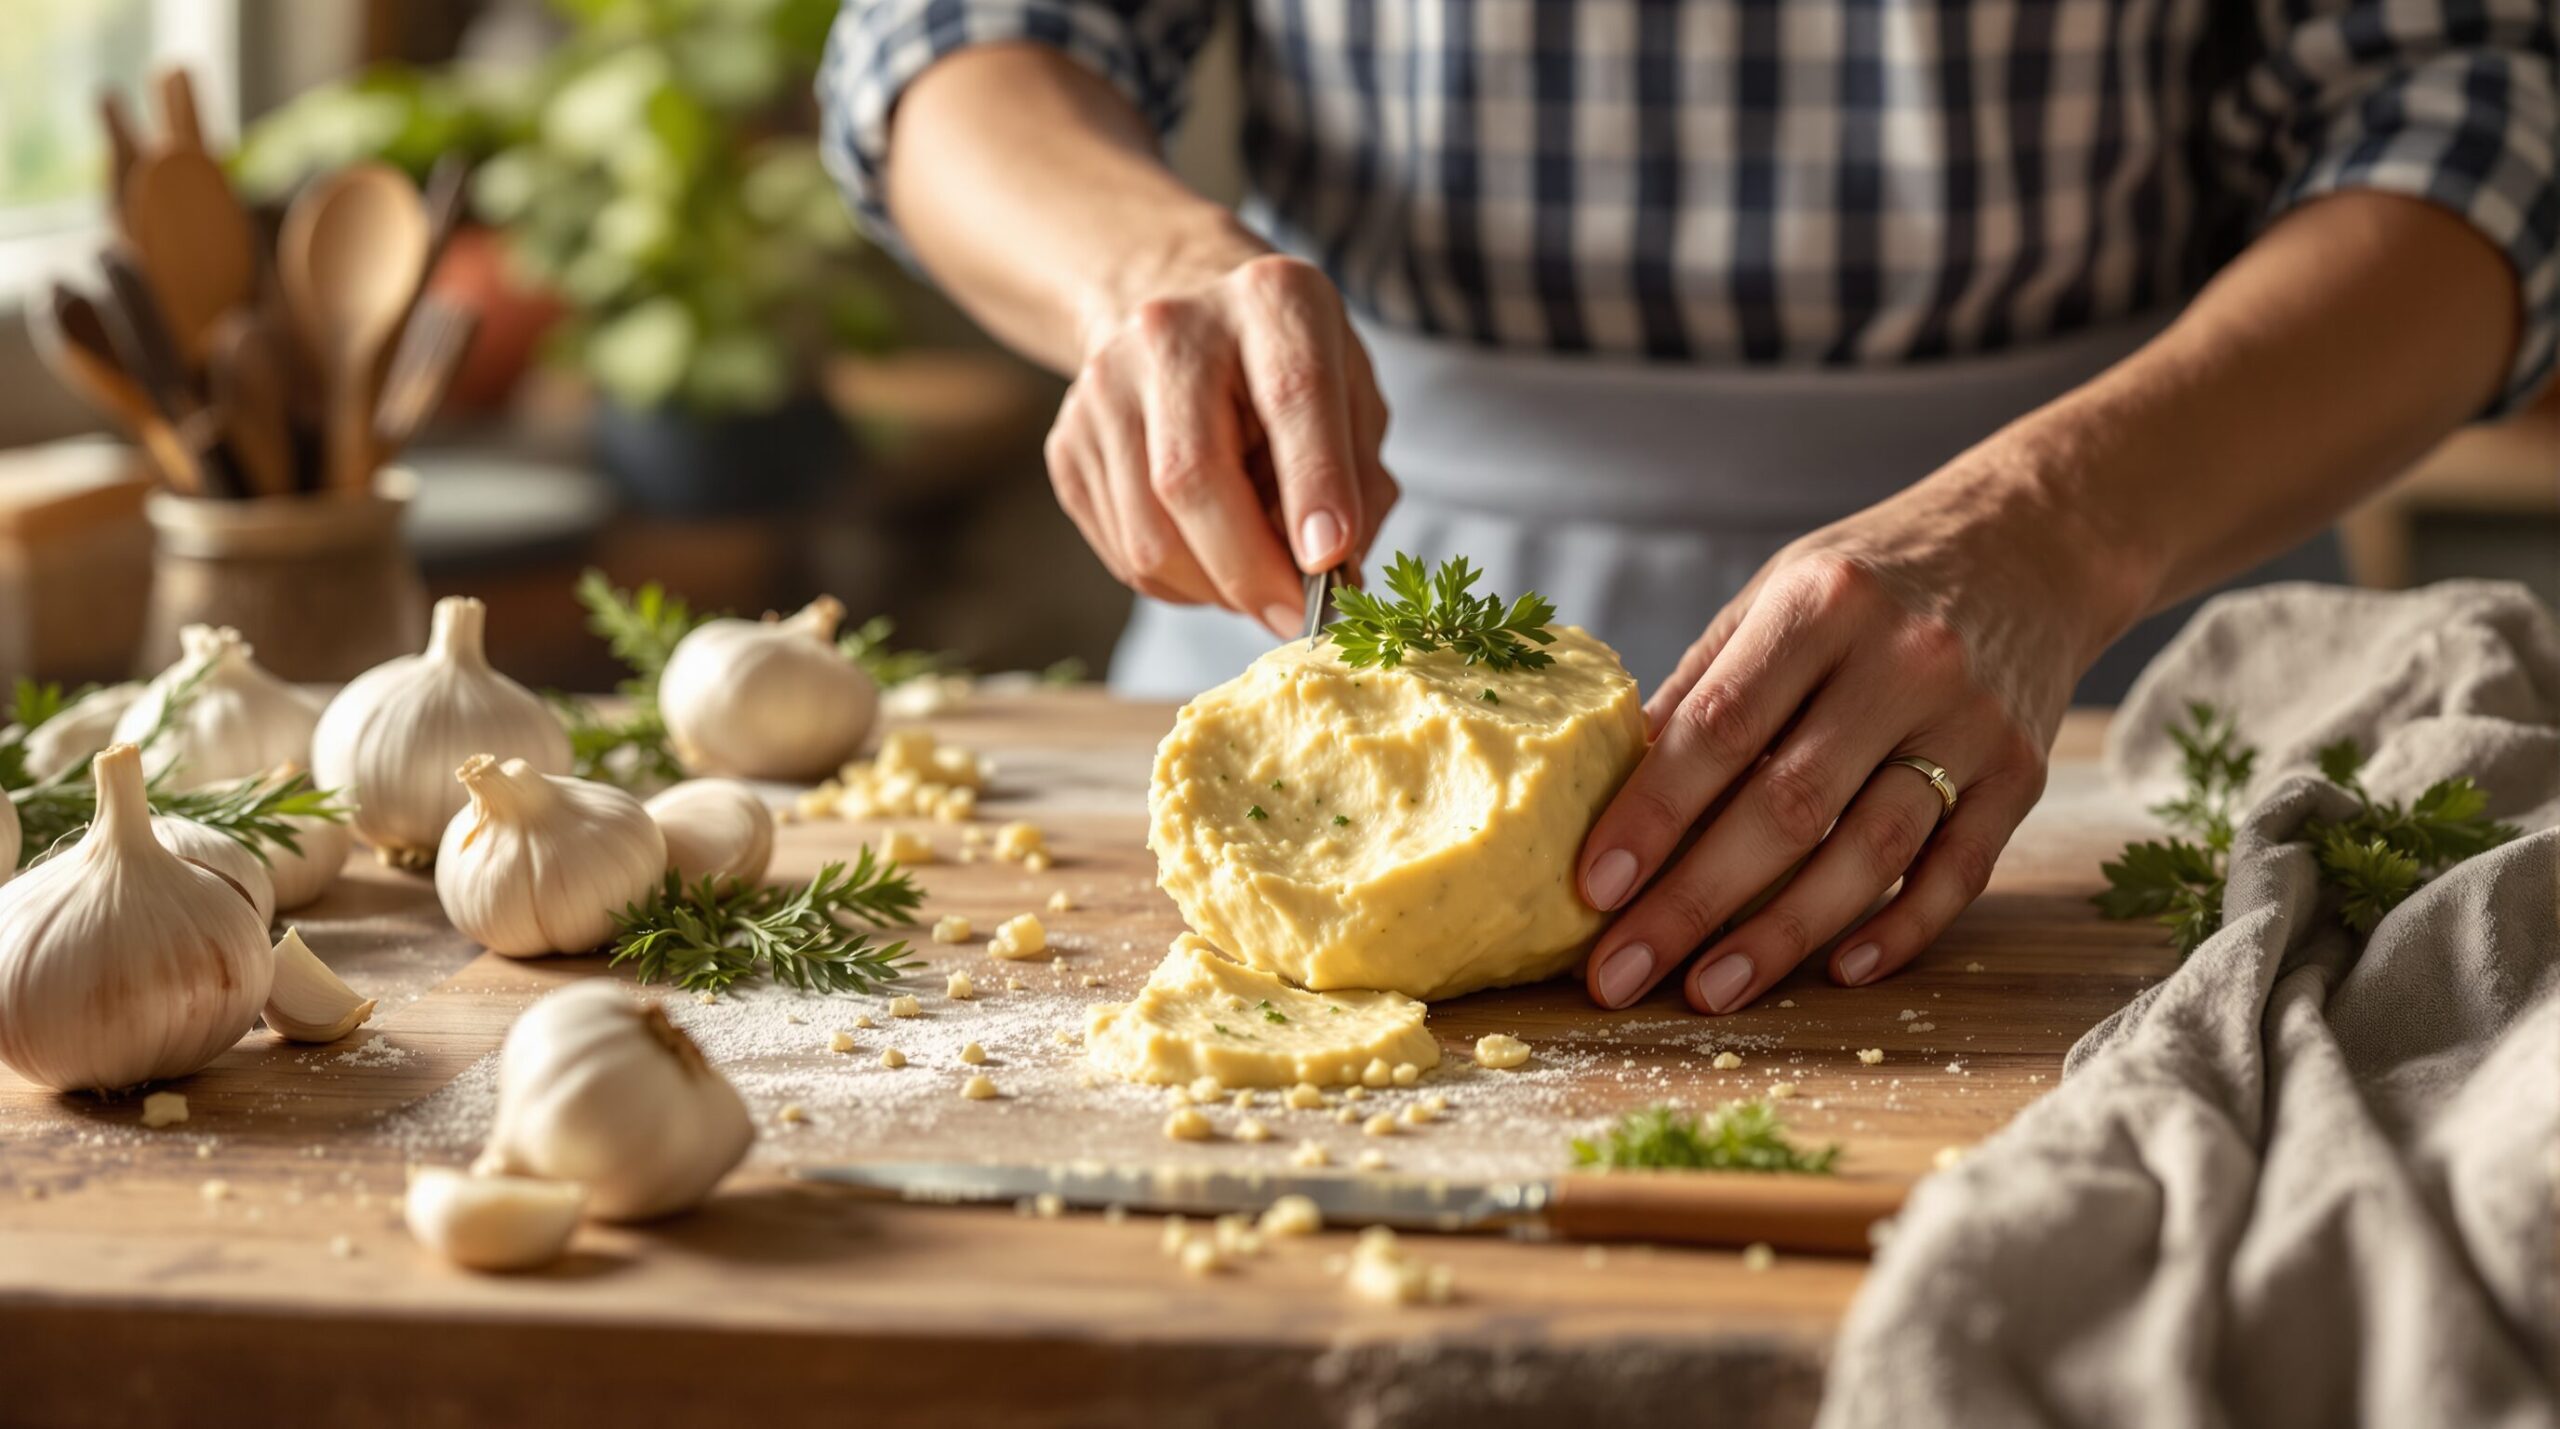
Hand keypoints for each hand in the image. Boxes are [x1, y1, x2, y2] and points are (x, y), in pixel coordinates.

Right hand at [1045, 251, 1395, 633]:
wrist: (1184, 321)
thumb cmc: (1287, 371)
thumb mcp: (1353, 400)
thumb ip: (1358, 484)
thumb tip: (1333, 581)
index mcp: (1271, 301)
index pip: (1292, 397)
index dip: (1313, 486)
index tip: (1331, 561)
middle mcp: (1171, 330)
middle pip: (1192, 478)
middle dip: (1251, 572)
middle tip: (1297, 619)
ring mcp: (1103, 386)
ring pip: (1149, 536)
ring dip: (1212, 590)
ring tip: (1255, 580)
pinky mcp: (1067, 443)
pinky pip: (1122, 553)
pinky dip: (1178, 583)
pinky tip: (1208, 555)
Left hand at [1575, 463, 2143, 1013]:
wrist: (2033, 543)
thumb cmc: (1874, 579)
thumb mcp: (1777, 595)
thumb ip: (1704, 688)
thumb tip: (1612, 791)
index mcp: (1820, 605)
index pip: (1719, 729)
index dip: (1650, 816)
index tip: (1592, 889)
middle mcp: (1903, 661)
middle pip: (1787, 807)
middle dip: (1692, 902)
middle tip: (1621, 972)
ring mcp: (1972, 721)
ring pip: (1871, 852)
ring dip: (1782, 935)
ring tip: (1709, 989)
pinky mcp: (2024, 771)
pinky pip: (1960, 871)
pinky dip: (1900, 929)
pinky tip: (1840, 972)